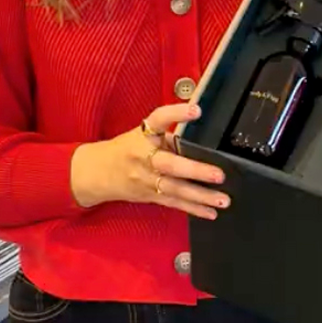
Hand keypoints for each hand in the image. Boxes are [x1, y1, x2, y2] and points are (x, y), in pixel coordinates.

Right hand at [70, 103, 228, 219]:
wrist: (98, 173)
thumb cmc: (127, 149)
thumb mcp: (143, 135)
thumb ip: (169, 137)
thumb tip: (202, 139)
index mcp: (143, 136)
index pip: (159, 120)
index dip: (176, 114)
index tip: (196, 110)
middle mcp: (144, 158)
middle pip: (170, 165)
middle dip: (195, 170)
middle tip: (219, 174)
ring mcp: (147, 180)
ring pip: (176, 189)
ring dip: (201, 196)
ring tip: (224, 199)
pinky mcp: (150, 196)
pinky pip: (174, 203)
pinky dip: (194, 209)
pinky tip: (212, 212)